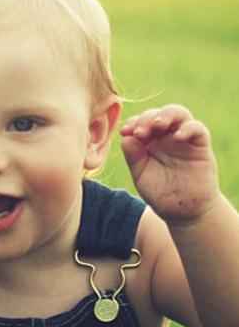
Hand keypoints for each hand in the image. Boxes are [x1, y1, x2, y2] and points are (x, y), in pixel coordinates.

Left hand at [120, 105, 219, 223]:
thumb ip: (133, 157)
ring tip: (158, 125)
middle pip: (159, 114)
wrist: (183, 212)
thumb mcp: (141, 176)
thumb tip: (126, 137)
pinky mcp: (201, 146)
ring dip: (167, 115)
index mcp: (150, 142)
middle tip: (140, 132)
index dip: (133, 122)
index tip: (125, 131)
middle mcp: (167, 137)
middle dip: (147, 118)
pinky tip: (177, 137)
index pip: (142, 123)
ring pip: (179, 114)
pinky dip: (188, 128)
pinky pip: (198, 129)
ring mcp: (184, 139)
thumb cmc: (161, 194)